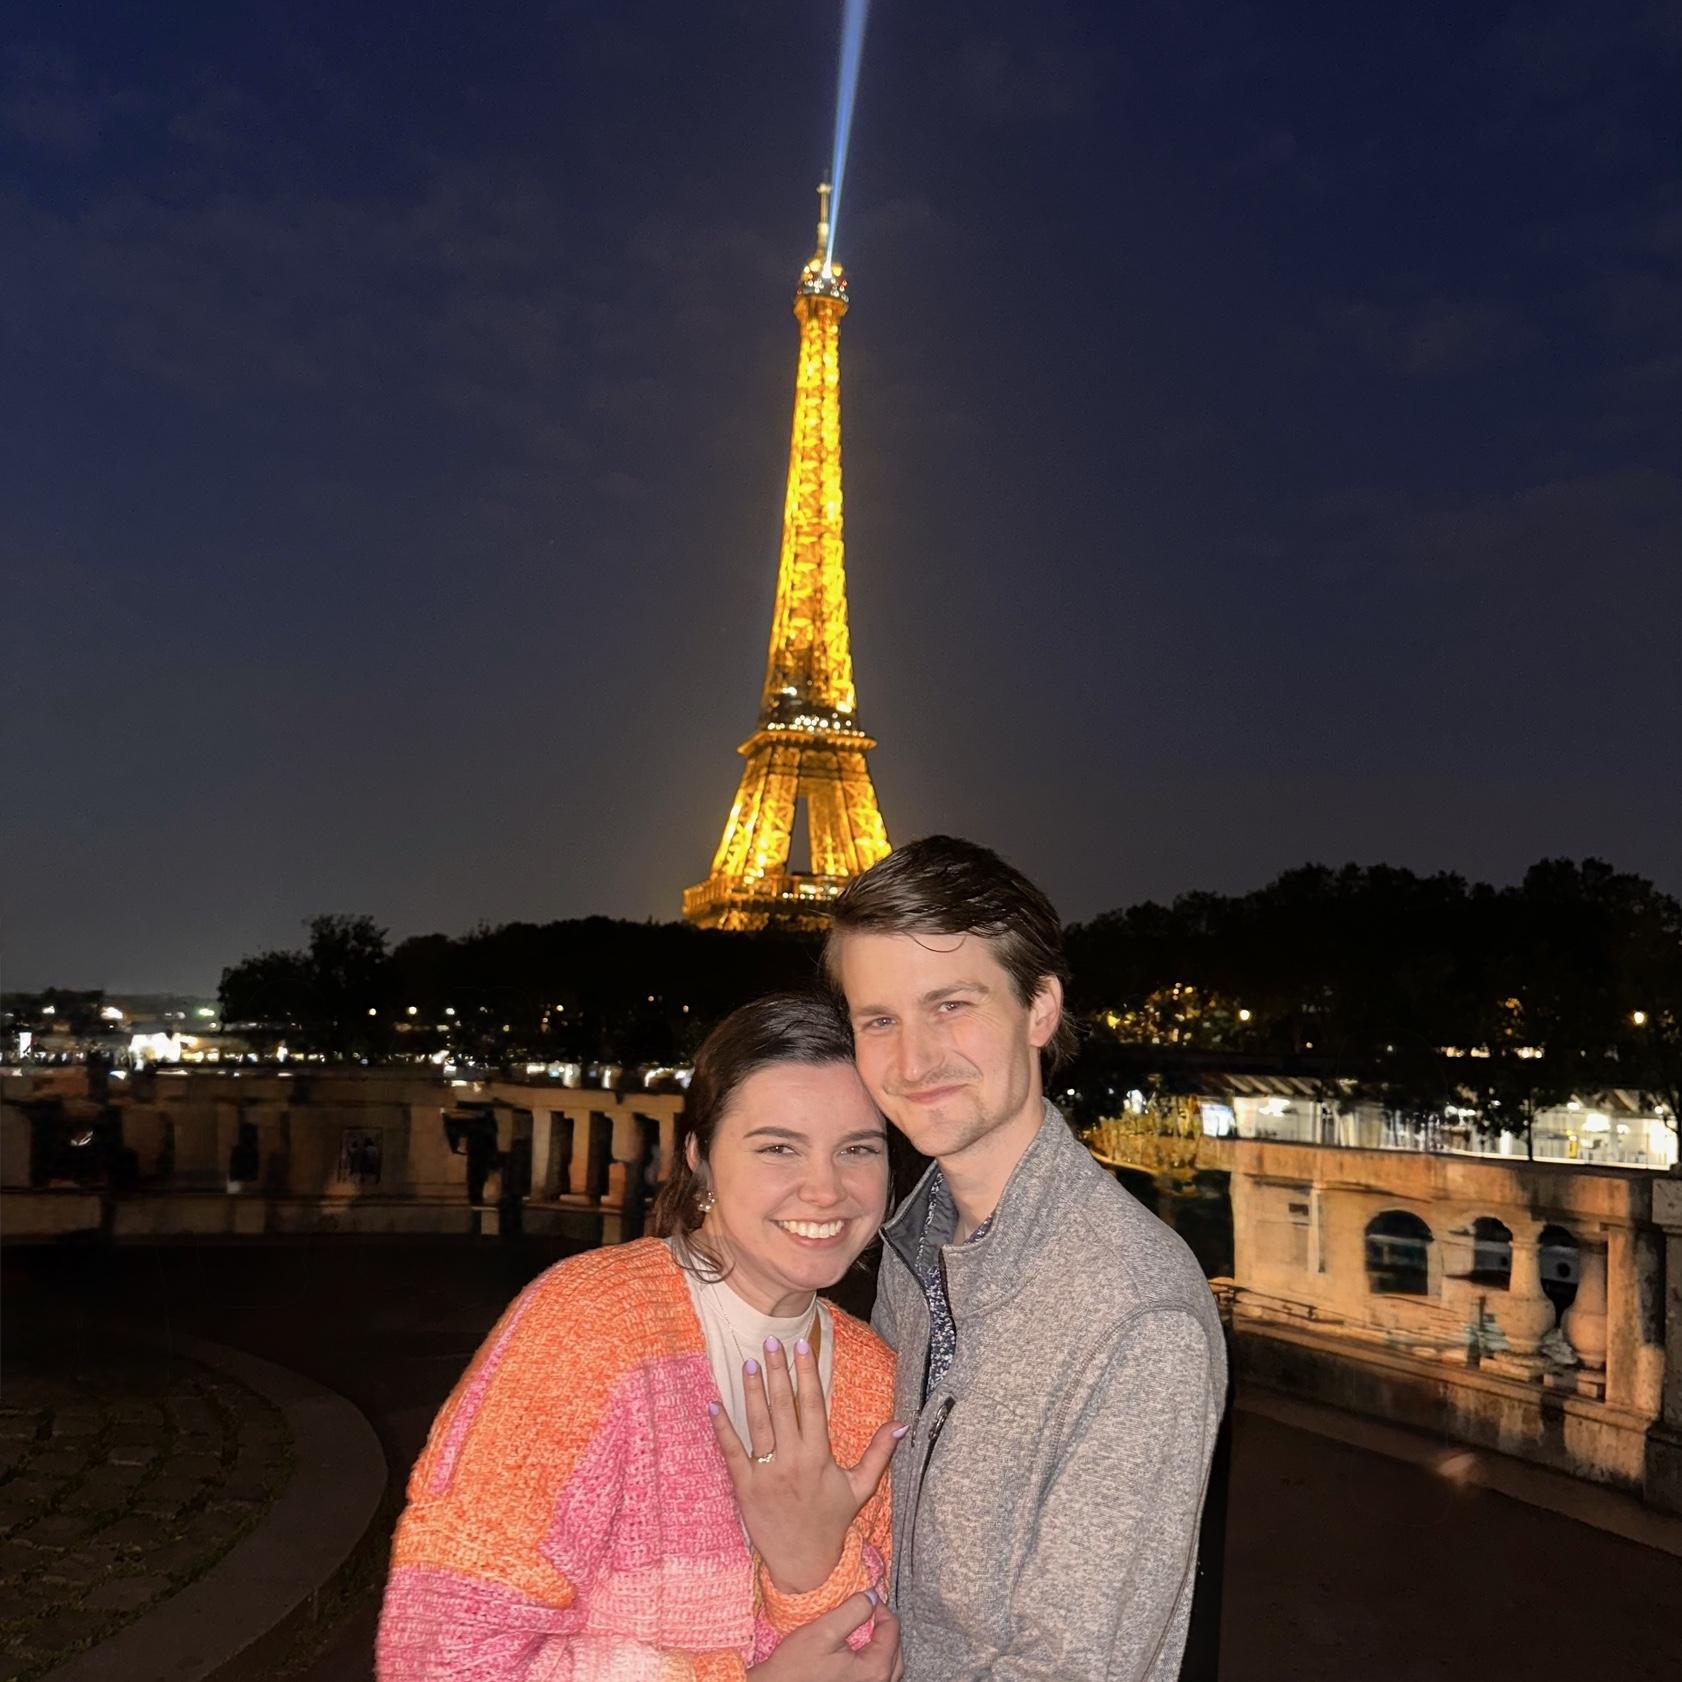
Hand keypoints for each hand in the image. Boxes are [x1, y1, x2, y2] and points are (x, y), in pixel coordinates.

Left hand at [708, 1335, 903, 1593]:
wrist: (804, 1564)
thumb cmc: (832, 1521)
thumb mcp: (860, 1487)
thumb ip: (879, 1453)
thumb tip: (902, 1423)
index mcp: (819, 1457)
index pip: (813, 1405)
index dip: (807, 1374)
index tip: (803, 1346)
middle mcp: (792, 1461)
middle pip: (783, 1407)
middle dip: (777, 1372)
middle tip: (771, 1341)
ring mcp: (766, 1474)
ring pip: (758, 1424)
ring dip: (752, 1391)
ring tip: (749, 1363)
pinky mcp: (745, 1487)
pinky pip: (731, 1452)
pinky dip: (722, 1428)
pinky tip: (714, 1404)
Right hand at [750, 1593, 902, 1681]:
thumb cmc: (797, 1667)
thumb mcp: (825, 1630)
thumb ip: (854, 1610)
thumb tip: (872, 1596)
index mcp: (874, 1670)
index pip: (891, 1630)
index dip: (881, 1608)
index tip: (867, 1599)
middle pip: (895, 1651)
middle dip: (886, 1628)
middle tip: (870, 1612)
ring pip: (889, 1667)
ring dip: (883, 1647)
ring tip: (867, 1631)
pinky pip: (877, 1678)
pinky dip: (875, 1662)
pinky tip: (860, 1653)